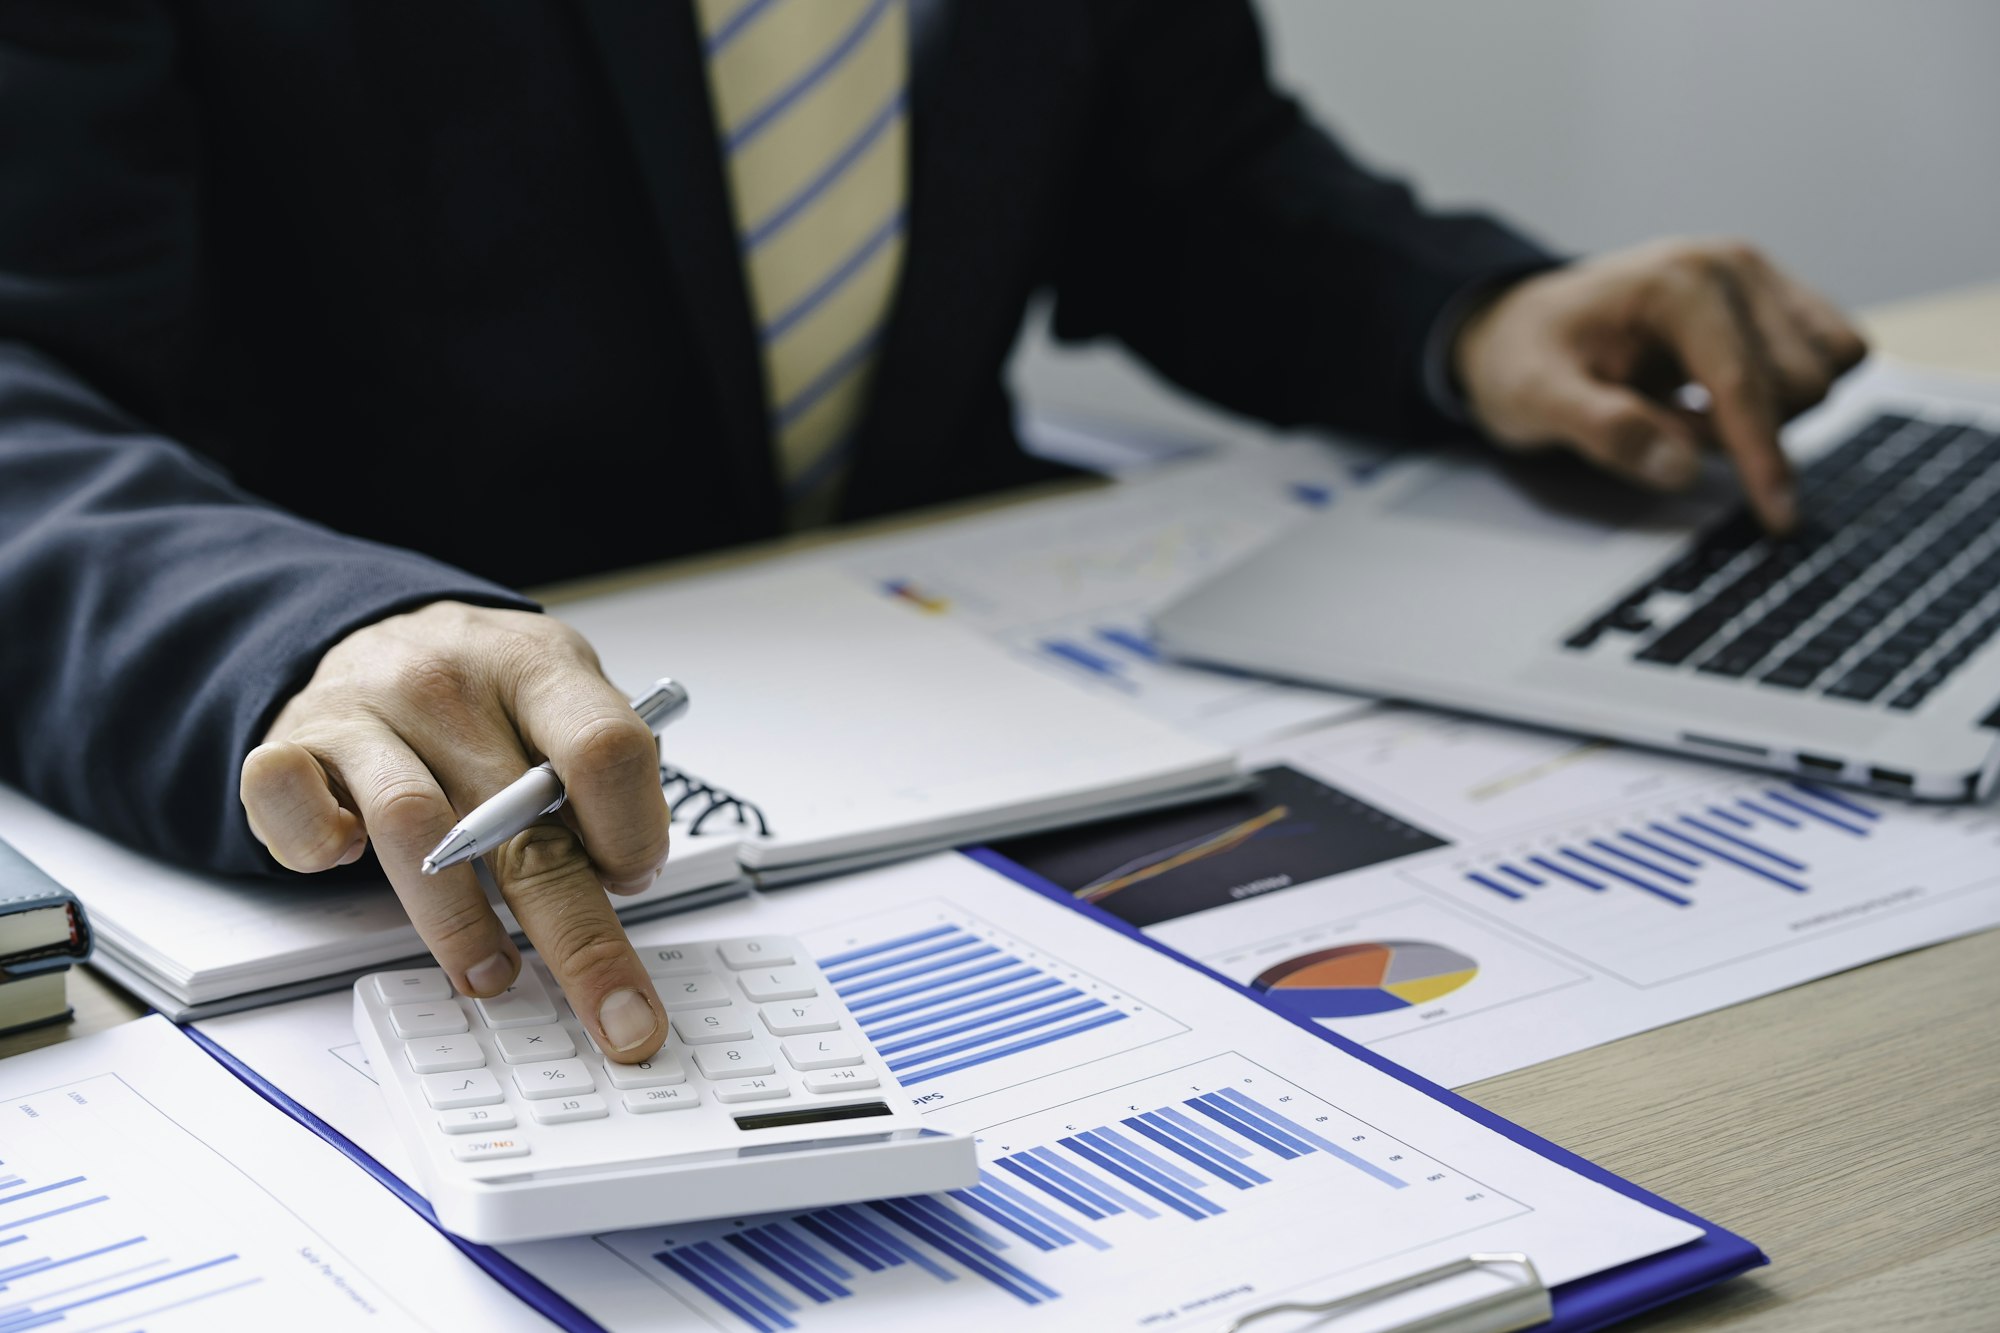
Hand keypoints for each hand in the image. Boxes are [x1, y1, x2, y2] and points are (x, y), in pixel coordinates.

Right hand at [240, 601, 671, 1060]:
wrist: (368, 632)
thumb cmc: (481, 685)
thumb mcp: (562, 690)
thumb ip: (603, 764)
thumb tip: (631, 865)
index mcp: (537, 668)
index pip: (604, 750)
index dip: (631, 831)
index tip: (636, 879)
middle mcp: (450, 687)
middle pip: (524, 826)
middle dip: (580, 942)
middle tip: (619, 1020)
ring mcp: (365, 715)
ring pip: (416, 837)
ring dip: (460, 924)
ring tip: (490, 973)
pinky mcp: (291, 749)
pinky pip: (293, 808)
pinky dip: (316, 849)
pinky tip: (346, 864)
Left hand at [1452, 238, 1867, 531]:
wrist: (1523, 324)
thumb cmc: (1525, 358)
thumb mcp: (1534, 400)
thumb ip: (1603, 430)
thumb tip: (1680, 469)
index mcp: (1675, 282)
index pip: (1744, 384)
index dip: (1762, 458)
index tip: (1779, 518)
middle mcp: (1730, 266)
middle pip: (1801, 381)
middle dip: (1743, 430)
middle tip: (1666, 429)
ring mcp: (1760, 275)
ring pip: (1828, 368)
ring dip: (1771, 412)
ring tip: (1690, 410)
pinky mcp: (1776, 294)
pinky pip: (1833, 353)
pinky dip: (1788, 392)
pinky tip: (1722, 397)